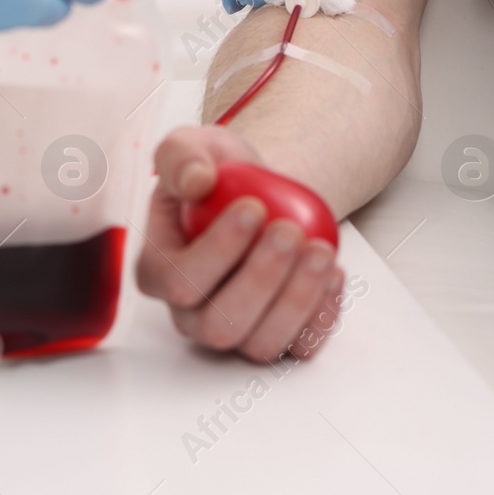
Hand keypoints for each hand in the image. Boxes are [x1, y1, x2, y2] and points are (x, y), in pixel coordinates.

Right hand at [136, 125, 345, 362]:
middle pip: (220, 323)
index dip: (218, 251)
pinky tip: (334, 273)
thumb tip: (196, 180)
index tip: (254, 207)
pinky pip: (299, 347)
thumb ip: (181, 156)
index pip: (179, 281)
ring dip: (298, 300)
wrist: (260, 194)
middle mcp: (191, 313)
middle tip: (291, 231)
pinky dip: (322, 316)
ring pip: (261, 343)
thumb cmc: (219, 176)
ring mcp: (235, 332)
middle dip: (262, 278)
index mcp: (159, 271)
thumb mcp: (192, 147)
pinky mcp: (276, 336)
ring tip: (321, 250)